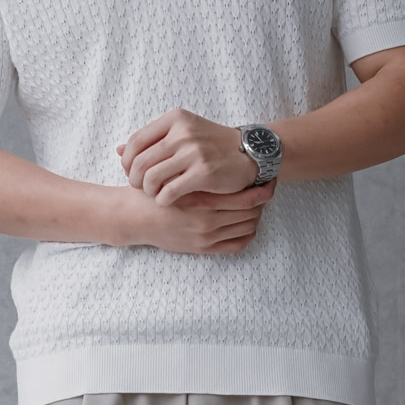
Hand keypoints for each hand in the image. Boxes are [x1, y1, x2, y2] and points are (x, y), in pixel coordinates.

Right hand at [113, 178, 273, 254]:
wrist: (135, 218)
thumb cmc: (156, 191)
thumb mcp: (174, 173)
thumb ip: (195, 165)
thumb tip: (226, 156)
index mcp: (203, 200)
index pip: (247, 198)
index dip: (263, 188)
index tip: (268, 179)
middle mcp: (207, 221)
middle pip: (251, 213)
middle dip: (261, 200)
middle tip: (265, 188)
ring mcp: (206, 237)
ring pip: (247, 228)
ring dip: (256, 215)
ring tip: (256, 202)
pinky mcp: (203, 249)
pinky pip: (238, 244)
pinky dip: (248, 233)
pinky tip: (246, 222)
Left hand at [117, 108, 260, 203]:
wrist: (249, 153)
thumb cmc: (211, 145)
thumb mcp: (182, 133)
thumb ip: (151, 140)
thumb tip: (118, 150)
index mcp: (174, 119)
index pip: (135, 142)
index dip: (127, 162)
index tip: (132, 173)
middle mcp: (182, 133)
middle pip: (140, 162)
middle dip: (136, 180)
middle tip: (142, 188)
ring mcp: (194, 152)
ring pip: (151, 178)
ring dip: (149, 191)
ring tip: (156, 194)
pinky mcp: (203, 173)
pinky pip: (169, 191)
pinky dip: (163, 200)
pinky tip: (168, 201)